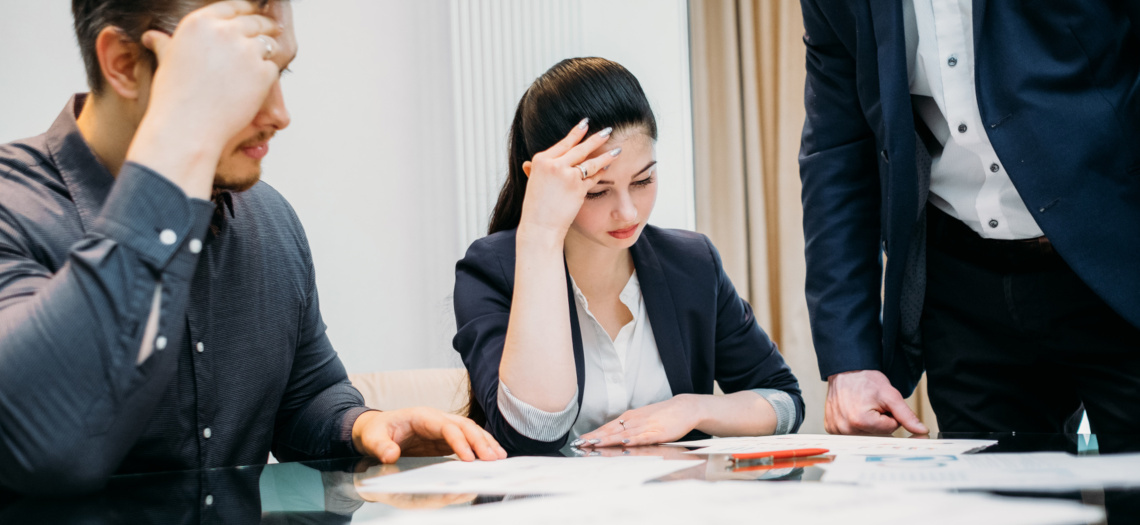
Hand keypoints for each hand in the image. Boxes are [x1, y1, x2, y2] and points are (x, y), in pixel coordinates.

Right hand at [127, 1, 282, 196]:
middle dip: (264, 26)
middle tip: (270, 32)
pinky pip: (273, 67)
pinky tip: (256, 86)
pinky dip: (268, 75)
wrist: (187, 127)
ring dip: (267, 50)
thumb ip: (166, 44)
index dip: (246, 10)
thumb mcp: (166, 61)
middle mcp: (225, 32)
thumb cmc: (173, 98)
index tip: (253, 13)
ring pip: (268, 42)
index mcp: (200, 23)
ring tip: (261, 61)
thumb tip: (152, 36)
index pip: (233, 6)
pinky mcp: (263, 72)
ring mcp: (246, 51)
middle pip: (256, 21)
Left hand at [351, 407, 507, 462]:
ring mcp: (443, 427)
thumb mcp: (372, 438)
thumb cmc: (376, 431)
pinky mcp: (445, 438)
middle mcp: (436, 419)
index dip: (459, 441)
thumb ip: (381, 446)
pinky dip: (480, 447)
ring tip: (499, 457)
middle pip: (464, 426)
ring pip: (470, 431)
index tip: (468, 457)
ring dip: (485, 443)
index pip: (446, 426)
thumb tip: (390, 455)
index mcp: (422, 416)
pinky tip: (491, 456)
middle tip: (493, 459)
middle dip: (480, 441)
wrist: (376, 429)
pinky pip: (467, 440)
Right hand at [517, 119, 621, 240]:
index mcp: (540, 161)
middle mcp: (554, 165)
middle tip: (608, 130)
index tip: (585, 124)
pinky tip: (608, 169)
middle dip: (596, 138)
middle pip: (580, 148)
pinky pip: (593, 178)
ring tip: (617, 150)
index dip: (576, 133)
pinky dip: (601, 174)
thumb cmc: (535, 208)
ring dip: (606, 155)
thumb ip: (534, 172)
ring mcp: (567, 176)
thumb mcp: (532, 184)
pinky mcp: (578, 188)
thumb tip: (527, 165)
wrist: (540, 227)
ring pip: (591, 162)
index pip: (563, 143)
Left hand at [574, 395, 702, 447]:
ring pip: (622, 434)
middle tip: (579, 444)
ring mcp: (644, 426)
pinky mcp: (657, 432)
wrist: (683, 408)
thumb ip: (628, 427)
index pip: (607, 428)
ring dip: (607, 440)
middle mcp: (633, 421)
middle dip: (594, 438)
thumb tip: (613, 436)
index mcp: (629, 418)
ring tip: (594, 444)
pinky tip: (623, 442)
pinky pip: (642, 437)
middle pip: (610, 431)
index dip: (593, 434)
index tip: (579, 441)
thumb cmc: (662, 415)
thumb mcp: (641, 419)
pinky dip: (632, 440)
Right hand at [824, 370, 927, 434]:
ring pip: (866, 435)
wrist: (846, 371)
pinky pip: (851, 433)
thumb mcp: (891, 395)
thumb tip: (922, 431)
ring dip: (868, 424)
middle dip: (880, 422)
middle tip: (872, 406)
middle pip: (877, 435)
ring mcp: (836, 429)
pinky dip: (855, 425)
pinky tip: (852, 412)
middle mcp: (846, 428)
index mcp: (861, 421)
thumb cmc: (866, 380)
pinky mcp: (831, 428)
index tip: (882, 405)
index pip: (891, 429)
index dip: (891, 416)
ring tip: (862, 407)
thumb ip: (907, 415)